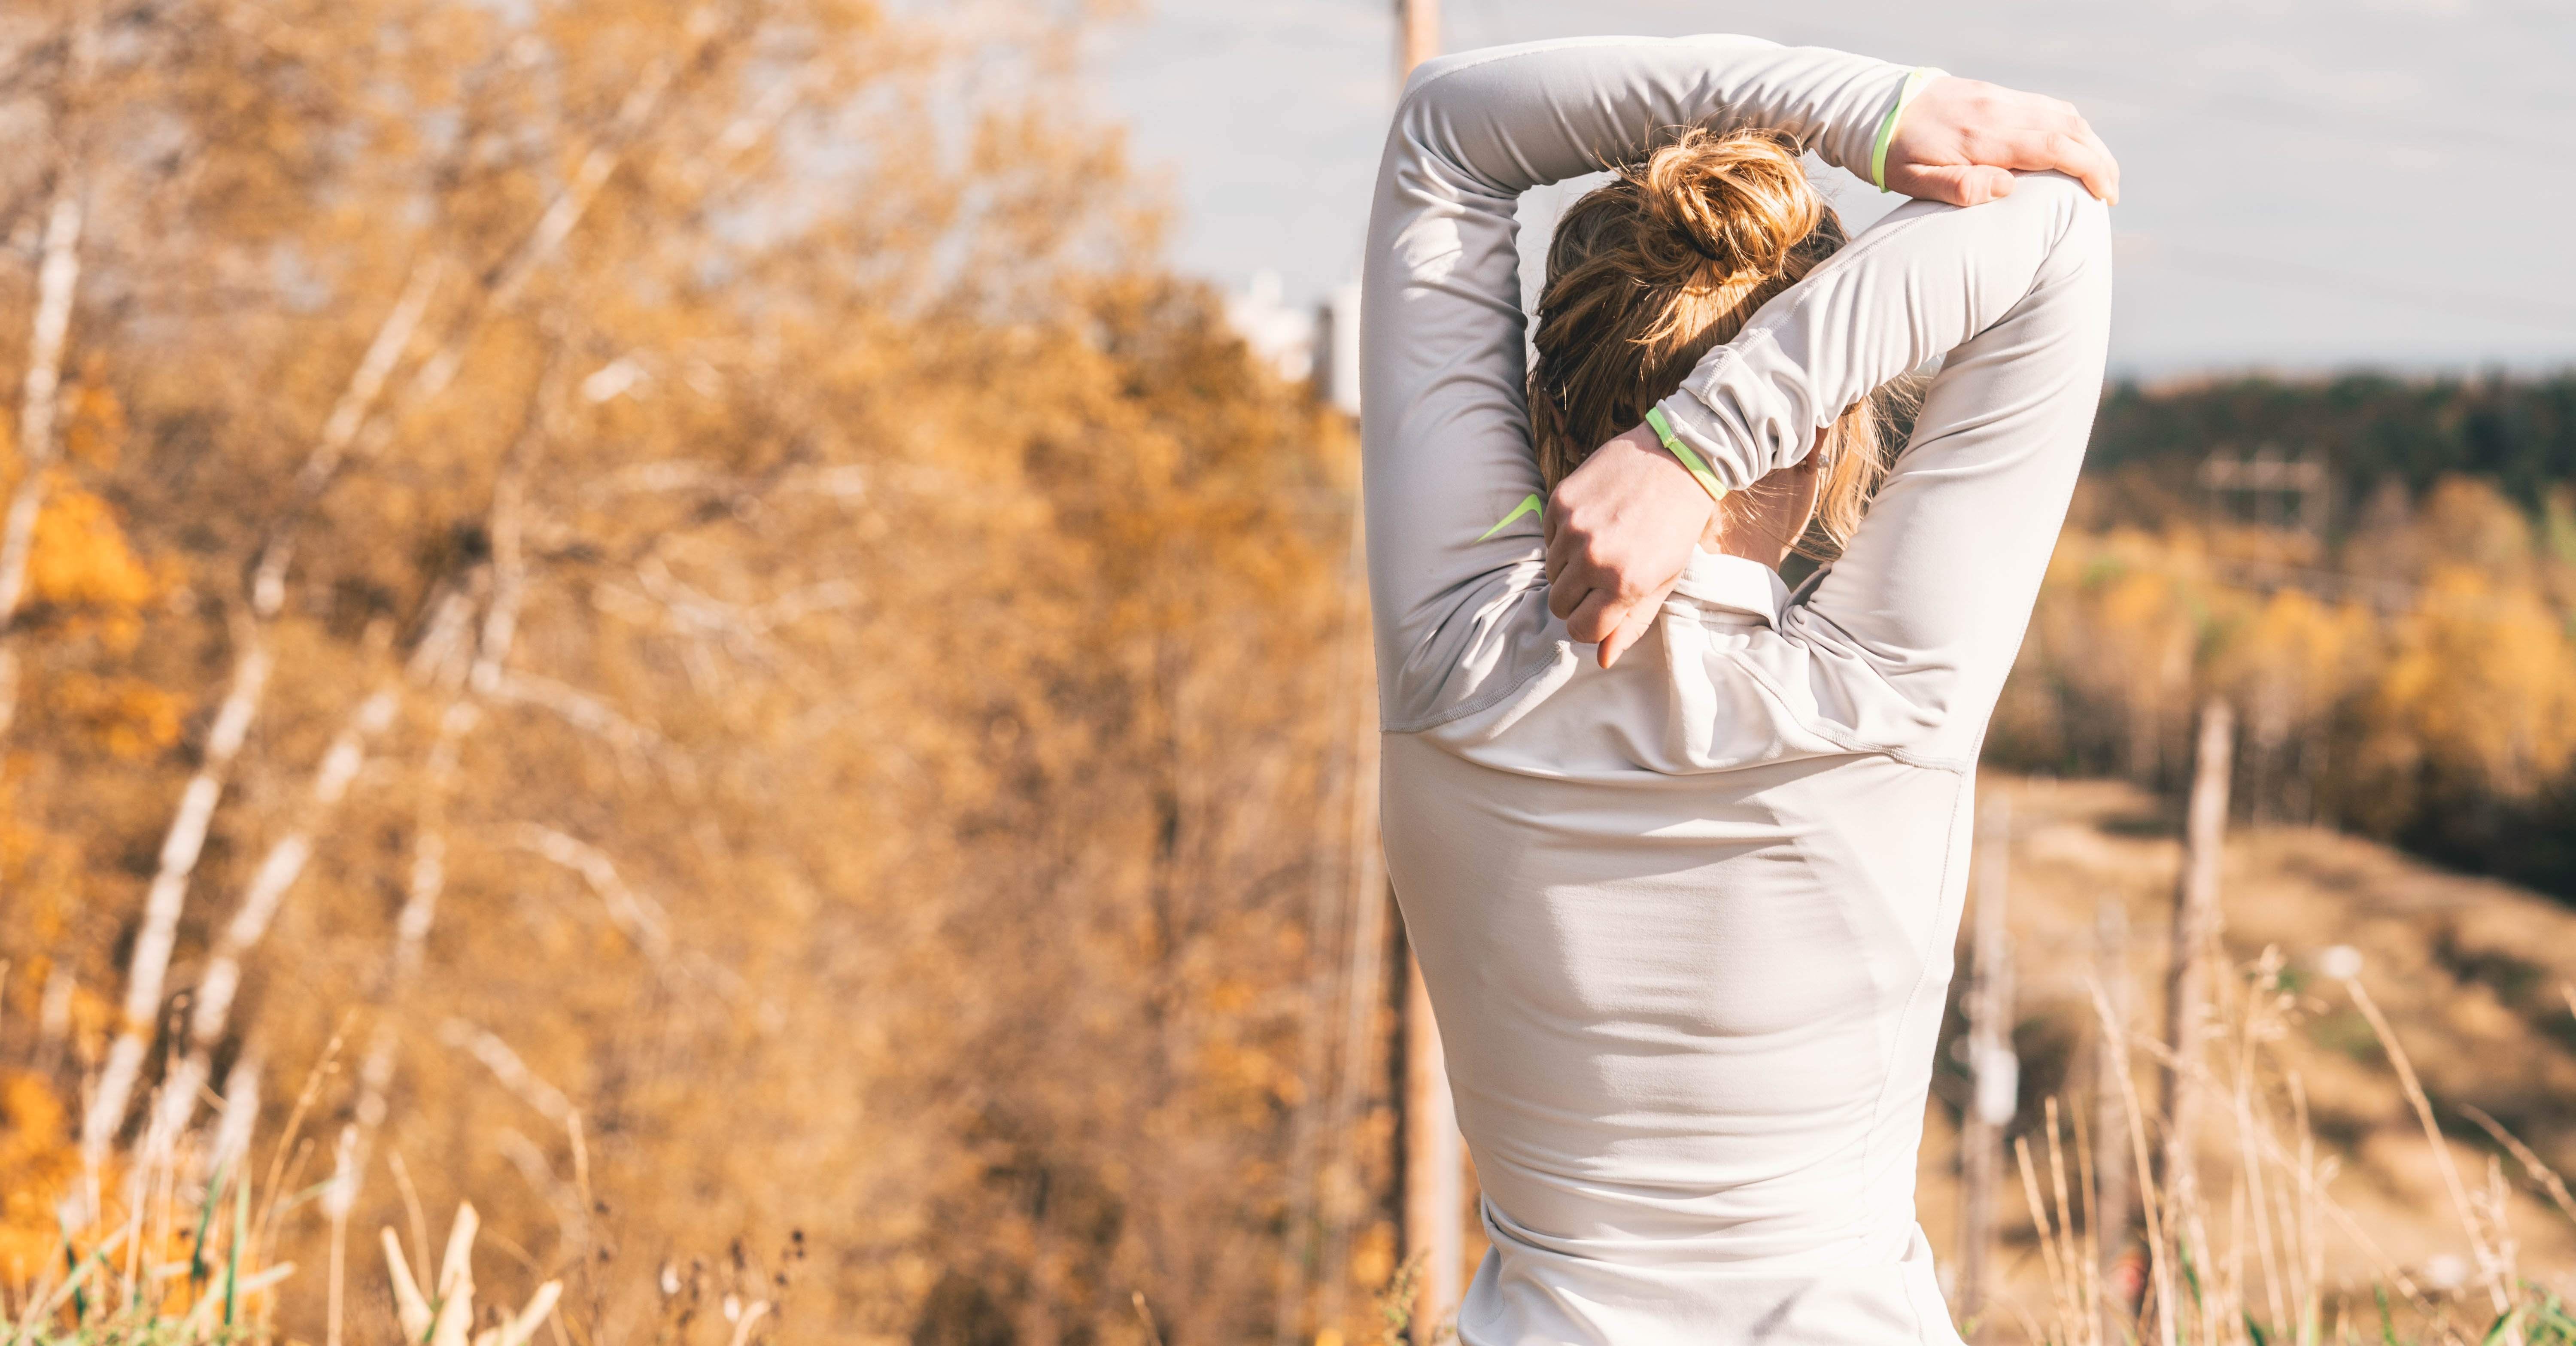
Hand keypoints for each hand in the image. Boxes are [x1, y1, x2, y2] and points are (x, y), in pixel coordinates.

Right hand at [1544, 425, 1715, 668]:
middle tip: (1602, 577)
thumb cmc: (1676, 525)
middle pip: (1559, 604)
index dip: (1590, 625)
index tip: (1602, 610)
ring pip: (1551, 572)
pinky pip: (1549, 538)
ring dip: (1570, 566)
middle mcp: (1593, 558)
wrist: (1678, 458)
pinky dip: (1565, 537)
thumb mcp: (1663, 580)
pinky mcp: (1561, 501)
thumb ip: (1632, 622)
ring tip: (1602, 544)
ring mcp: (1573, 529)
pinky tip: (1595, 521)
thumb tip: (1602, 659)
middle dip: (1577, 598)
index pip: (1580, 630)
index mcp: (1624, 584)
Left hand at [1884, 76, 2119, 207]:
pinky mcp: (1998, 94)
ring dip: (2090, 143)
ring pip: (2063, 113)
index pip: (2054, 146)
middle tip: (2111, 192)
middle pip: (2070, 128)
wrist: (1880, 107)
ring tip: (2101, 173)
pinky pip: (2046, 106)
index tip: (2105, 195)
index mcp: (1983, 137)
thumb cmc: (1895, 153)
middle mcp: (1999, 111)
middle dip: (2100, 160)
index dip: (2089, 169)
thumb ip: (1959, 187)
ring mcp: (2001, 98)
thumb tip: (2007, 189)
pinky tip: (2075, 148)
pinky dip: (2070, 127)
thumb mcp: (1914, 180)